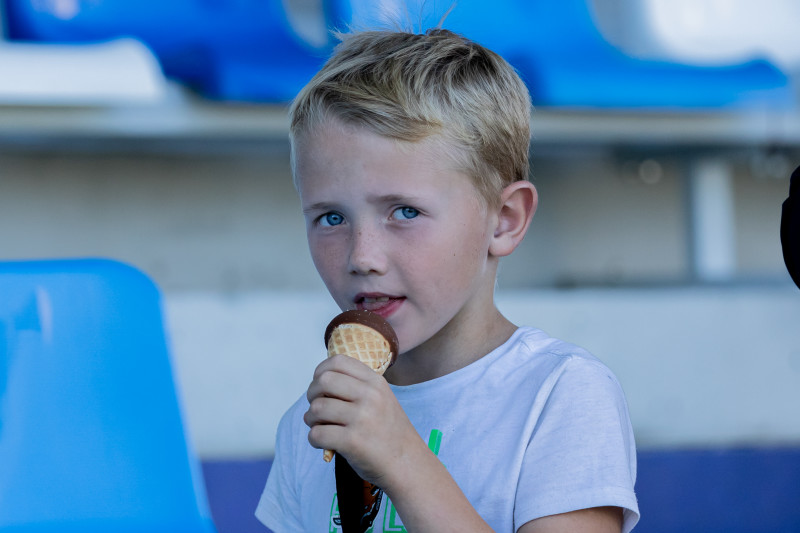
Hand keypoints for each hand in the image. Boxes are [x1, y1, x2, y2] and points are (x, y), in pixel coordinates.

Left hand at [304, 354, 420, 486]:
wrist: (406, 463)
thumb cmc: (389, 432)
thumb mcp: (382, 399)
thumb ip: (357, 386)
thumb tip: (320, 380)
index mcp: (376, 382)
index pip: (338, 361)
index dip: (321, 371)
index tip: (320, 385)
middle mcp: (370, 396)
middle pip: (323, 381)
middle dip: (312, 394)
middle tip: (317, 407)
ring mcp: (361, 418)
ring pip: (317, 408)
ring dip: (311, 418)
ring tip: (319, 425)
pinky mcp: (352, 441)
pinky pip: (317, 434)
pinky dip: (314, 439)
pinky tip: (323, 442)